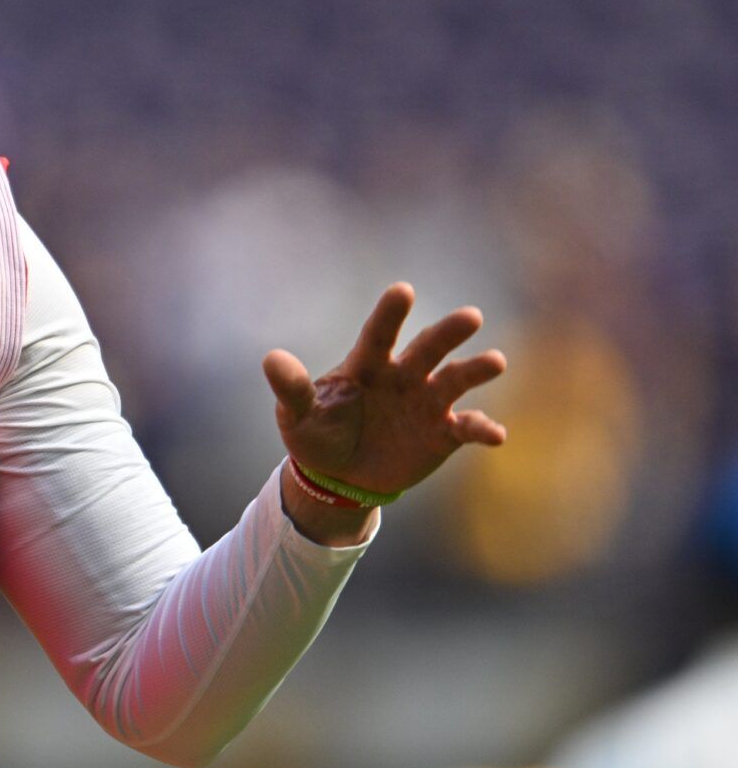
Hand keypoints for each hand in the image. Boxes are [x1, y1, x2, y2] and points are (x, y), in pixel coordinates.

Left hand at [262, 283, 507, 498]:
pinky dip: (483, 429)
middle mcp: (402, 376)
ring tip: (495, 361)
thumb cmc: (318, 435)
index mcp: (366, 365)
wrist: (339, 477)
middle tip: (471, 316)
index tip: (403, 290)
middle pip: (426, 349)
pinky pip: (467, 428)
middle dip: (448, 332)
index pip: (378, 334)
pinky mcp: (443, 434)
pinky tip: (496, 434)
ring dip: (475, 371)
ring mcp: (425, 403)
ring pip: (455, 381)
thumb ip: (292, 389)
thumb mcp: (298, 416)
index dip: (390, 314)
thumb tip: (271, 359)